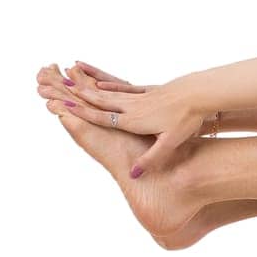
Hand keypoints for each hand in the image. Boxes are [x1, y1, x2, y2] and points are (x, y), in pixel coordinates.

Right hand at [49, 64, 203, 174]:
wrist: (199, 94)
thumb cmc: (186, 119)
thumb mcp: (170, 143)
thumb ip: (151, 159)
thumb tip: (134, 175)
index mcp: (134, 120)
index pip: (102, 118)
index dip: (82, 113)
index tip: (63, 107)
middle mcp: (132, 106)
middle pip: (100, 102)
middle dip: (79, 96)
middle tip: (57, 88)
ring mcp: (140, 96)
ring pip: (109, 93)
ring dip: (89, 88)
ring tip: (72, 81)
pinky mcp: (149, 90)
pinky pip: (124, 87)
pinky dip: (110, 84)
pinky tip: (102, 82)